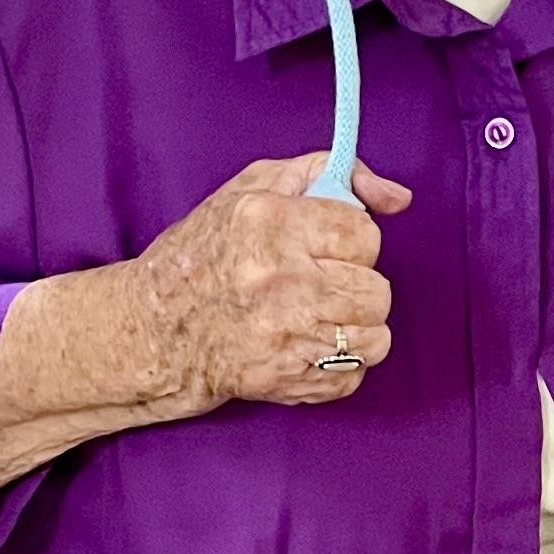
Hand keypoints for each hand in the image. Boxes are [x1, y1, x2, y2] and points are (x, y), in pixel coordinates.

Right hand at [135, 152, 408, 409]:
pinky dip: (338, 365)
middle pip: (376, 290)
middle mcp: (280, 280)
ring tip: (320, 317)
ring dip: (354, 328)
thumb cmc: (205, 254)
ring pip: (374, 337)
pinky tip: (307, 346)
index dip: (352, 240)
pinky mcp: (287, 379)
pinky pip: (353, 376)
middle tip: (322, 283)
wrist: (154, 331)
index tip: (328, 244)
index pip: (364, 234)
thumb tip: (398, 198)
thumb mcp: (254, 188)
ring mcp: (284, 336)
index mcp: (270, 223)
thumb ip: (332, 174)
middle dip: (356, 285)